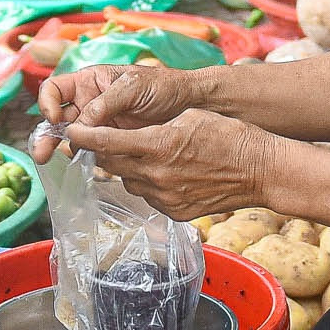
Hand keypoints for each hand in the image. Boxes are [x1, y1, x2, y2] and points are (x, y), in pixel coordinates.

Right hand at [34, 62, 199, 145]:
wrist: (192, 105)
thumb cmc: (164, 86)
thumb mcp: (133, 86)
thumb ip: (106, 104)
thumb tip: (80, 124)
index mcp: (89, 82)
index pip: (54, 90)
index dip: (48, 103)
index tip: (55, 118)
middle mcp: (90, 104)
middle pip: (57, 119)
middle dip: (46, 136)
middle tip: (42, 154)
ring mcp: (100, 125)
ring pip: (73, 139)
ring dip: (64, 150)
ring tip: (63, 161)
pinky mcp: (113, 144)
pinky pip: (93, 152)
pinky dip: (87, 160)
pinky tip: (88, 166)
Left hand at [61, 109, 277, 221]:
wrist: (259, 171)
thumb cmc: (230, 136)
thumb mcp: (189, 118)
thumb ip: (153, 127)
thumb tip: (129, 135)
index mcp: (159, 144)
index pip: (106, 141)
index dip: (83, 135)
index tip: (70, 131)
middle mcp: (157, 174)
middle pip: (112, 163)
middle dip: (105, 150)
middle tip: (105, 139)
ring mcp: (165, 196)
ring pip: (129, 181)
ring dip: (129, 168)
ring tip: (147, 155)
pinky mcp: (174, 211)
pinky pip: (149, 196)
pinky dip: (149, 184)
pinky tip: (166, 173)